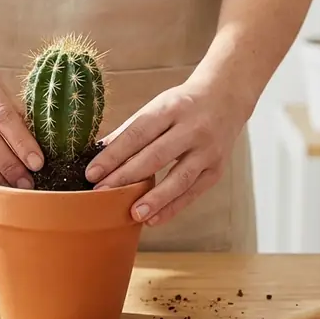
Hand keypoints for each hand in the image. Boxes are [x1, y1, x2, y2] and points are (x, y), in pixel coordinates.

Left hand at [84, 77, 249, 225]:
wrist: (226, 98)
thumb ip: (130, 130)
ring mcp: (207, 151)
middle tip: (102, 195)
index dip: (114, 154)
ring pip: (179, 178)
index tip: (92, 173)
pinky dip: (173, 208)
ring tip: (133, 214)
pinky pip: (193, 192)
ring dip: (155, 199)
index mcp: (171, 108)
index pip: (138, 133)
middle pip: (156, 156)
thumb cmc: (182, 105)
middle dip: (126, 177)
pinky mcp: (217, 170)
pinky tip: (153, 219)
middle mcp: (192, 128)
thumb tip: (98, 152)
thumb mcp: (157, 106)